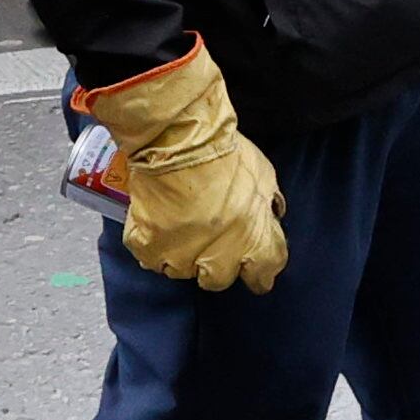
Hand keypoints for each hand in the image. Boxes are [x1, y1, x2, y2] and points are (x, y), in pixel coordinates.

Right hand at [85, 46, 288, 292]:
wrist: (180, 140)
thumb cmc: (226, 153)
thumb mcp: (264, 175)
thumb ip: (267, 204)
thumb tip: (270, 215)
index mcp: (253, 240)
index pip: (265, 273)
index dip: (260, 272)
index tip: (256, 270)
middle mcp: (219, 257)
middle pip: (218, 280)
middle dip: (217, 265)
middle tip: (211, 243)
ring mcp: (181, 256)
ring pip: (182, 271)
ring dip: (183, 255)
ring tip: (180, 229)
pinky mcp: (149, 247)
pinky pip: (149, 258)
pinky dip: (152, 245)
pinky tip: (155, 227)